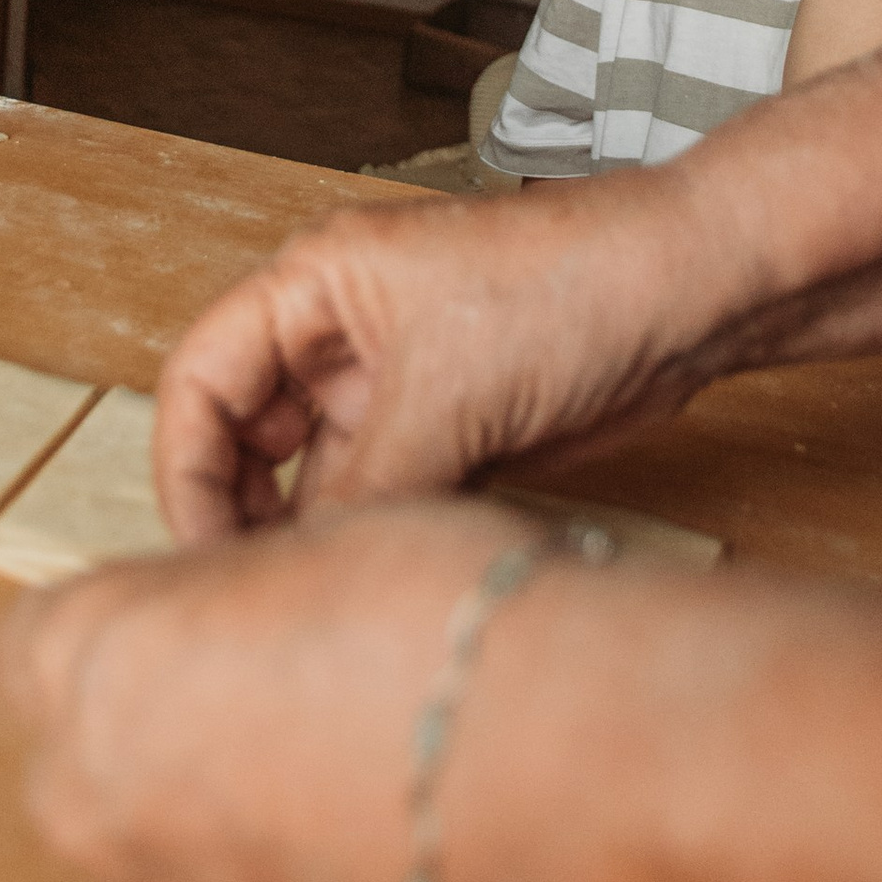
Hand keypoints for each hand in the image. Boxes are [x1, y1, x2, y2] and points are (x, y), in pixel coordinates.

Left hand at [0, 501, 531, 881]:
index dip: (140, 610)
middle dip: (156, 716)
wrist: (582, 792)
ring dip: (216, 805)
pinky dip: (283, 877)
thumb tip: (241, 614)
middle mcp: (95, 806)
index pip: (49, 633)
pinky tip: (377, 830)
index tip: (216, 600)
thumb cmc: (458, 635)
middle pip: (83, 751)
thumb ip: (235, 594)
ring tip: (346, 755)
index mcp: (86, 669)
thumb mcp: (319, 543)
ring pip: (154, 844)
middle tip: (282, 672)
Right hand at [147, 169, 716, 541]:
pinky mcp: (453, 429)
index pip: (203, 379)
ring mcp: (398, 384)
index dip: (187, 469)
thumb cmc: (574, 283)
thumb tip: (303, 574)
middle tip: (255, 594)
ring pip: (318, 479)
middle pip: (247, 437)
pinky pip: (386, 496)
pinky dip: (376, 538)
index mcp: (315, 283)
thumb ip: (360, 488)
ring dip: (315, 535)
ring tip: (321, 598)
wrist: (694, 292)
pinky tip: (378, 582)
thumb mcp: (446, 394)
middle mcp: (343, 333)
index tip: (200, 552)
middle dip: (243, 513)